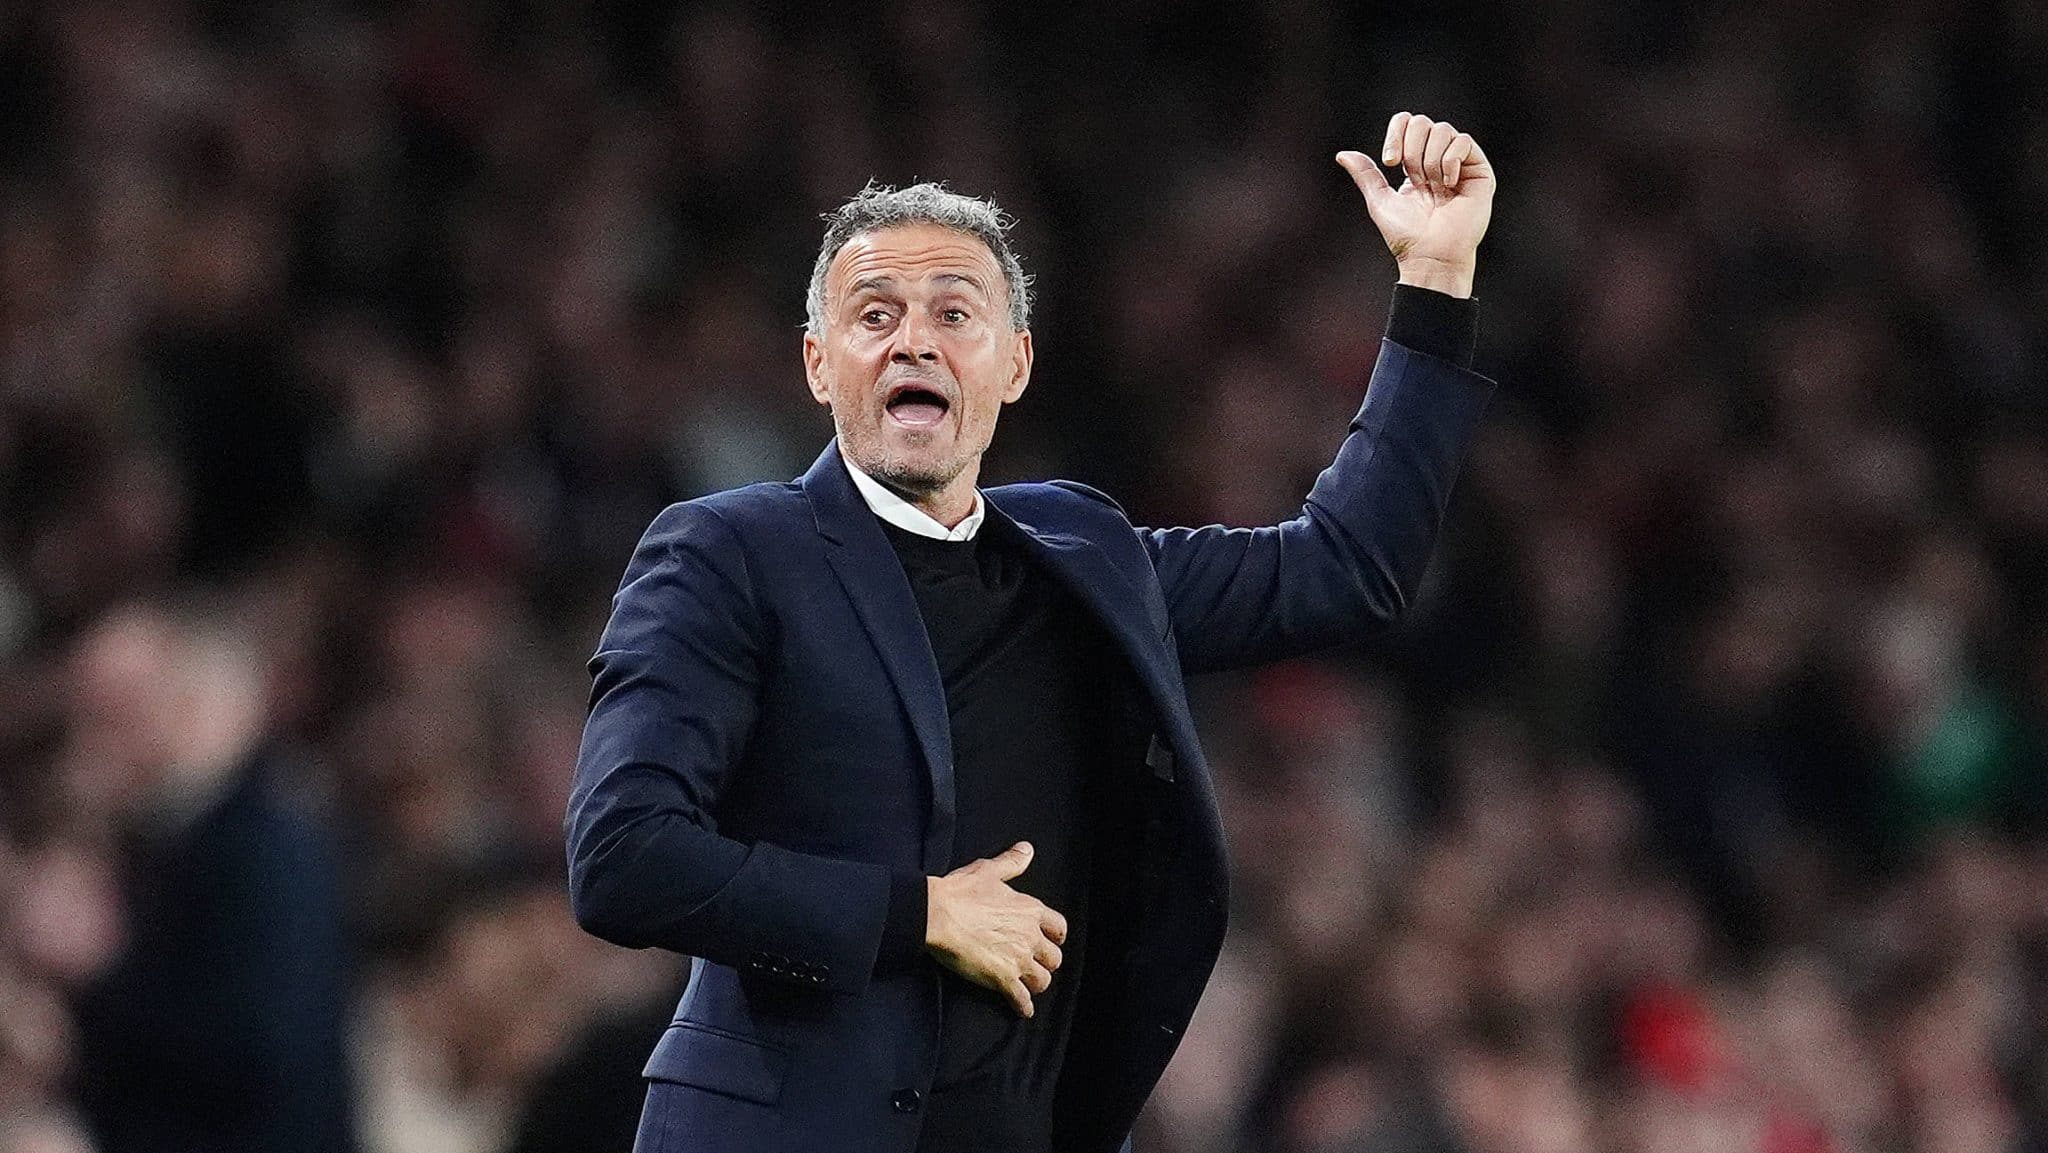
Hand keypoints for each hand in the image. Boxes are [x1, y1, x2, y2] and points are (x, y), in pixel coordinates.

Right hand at [924, 841, 1067, 1018]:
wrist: (937, 914)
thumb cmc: (961, 890)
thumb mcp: (989, 871)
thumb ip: (1012, 862)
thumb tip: (1027, 849)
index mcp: (1030, 910)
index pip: (1059, 928)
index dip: (1056, 936)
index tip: (1051, 941)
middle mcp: (1029, 936)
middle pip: (1053, 958)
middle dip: (1046, 962)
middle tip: (1036, 965)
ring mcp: (1017, 959)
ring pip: (1042, 980)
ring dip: (1036, 984)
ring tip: (1028, 986)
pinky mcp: (1002, 978)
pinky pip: (1021, 999)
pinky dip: (1023, 1007)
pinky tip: (1023, 1011)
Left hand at [1335, 112, 1494, 297]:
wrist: (1430, 255)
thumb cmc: (1407, 235)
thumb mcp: (1379, 200)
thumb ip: (1365, 174)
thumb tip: (1342, 154)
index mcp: (1416, 163)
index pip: (1407, 122)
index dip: (1396, 134)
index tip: (1390, 162)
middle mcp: (1438, 158)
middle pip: (1422, 122)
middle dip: (1412, 151)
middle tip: (1415, 180)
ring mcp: (1460, 163)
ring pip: (1442, 129)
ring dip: (1430, 160)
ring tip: (1433, 186)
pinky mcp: (1479, 171)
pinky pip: (1463, 141)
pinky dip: (1450, 160)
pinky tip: (1448, 183)